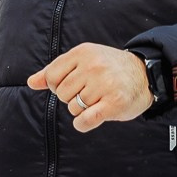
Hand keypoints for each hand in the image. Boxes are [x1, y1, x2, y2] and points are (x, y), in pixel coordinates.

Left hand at [27, 43, 151, 132]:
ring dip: (82, 110)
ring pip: (73, 108)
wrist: (146, 75)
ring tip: (97, 100)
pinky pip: (84, 120)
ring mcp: (104, 85)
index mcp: (83, 53)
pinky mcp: (114, 103)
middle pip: (61, 94)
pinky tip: (91, 118)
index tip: (72, 85)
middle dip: (71, 98)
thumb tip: (31, 82)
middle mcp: (93, 66)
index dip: (57, 86)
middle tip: (89, 93)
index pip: (51, 76)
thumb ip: (55, 71)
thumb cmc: (111, 68)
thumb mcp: (84, 60)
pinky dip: (83, 123)